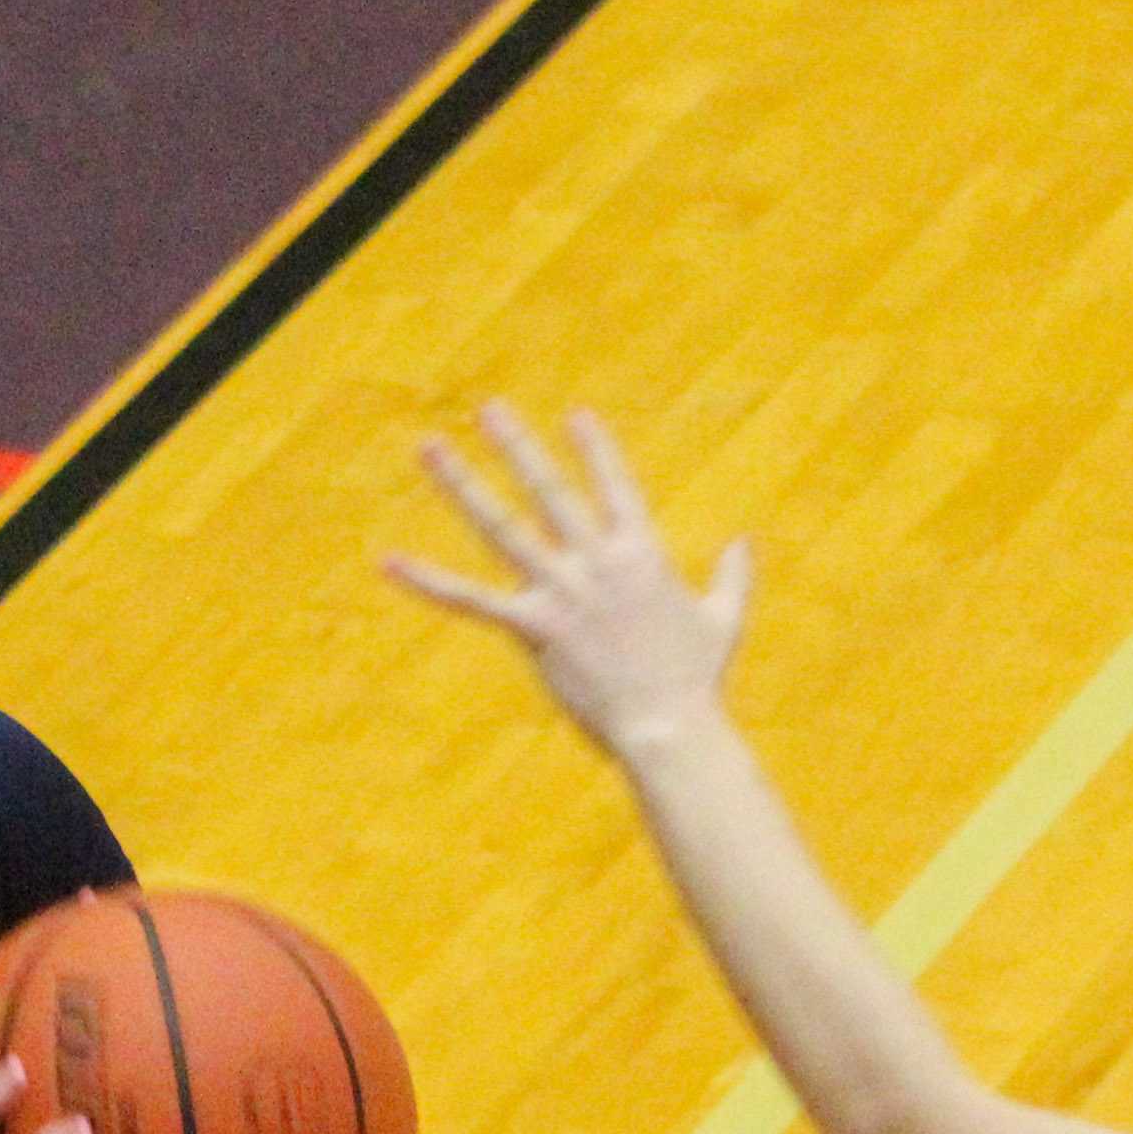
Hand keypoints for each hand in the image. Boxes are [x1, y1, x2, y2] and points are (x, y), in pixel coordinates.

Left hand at [387, 402, 751, 764]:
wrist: (671, 726)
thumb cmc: (698, 680)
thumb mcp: (724, 620)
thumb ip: (732, 576)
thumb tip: (743, 542)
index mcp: (641, 553)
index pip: (616, 485)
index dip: (595, 450)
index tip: (576, 414)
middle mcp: (597, 561)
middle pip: (549, 489)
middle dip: (516, 446)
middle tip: (488, 407)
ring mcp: (563, 590)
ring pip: (502, 527)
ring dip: (462, 484)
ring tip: (430, 447)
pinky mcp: (535, 626)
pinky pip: (471, 599)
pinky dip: (428, 580)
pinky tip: (389, 561)